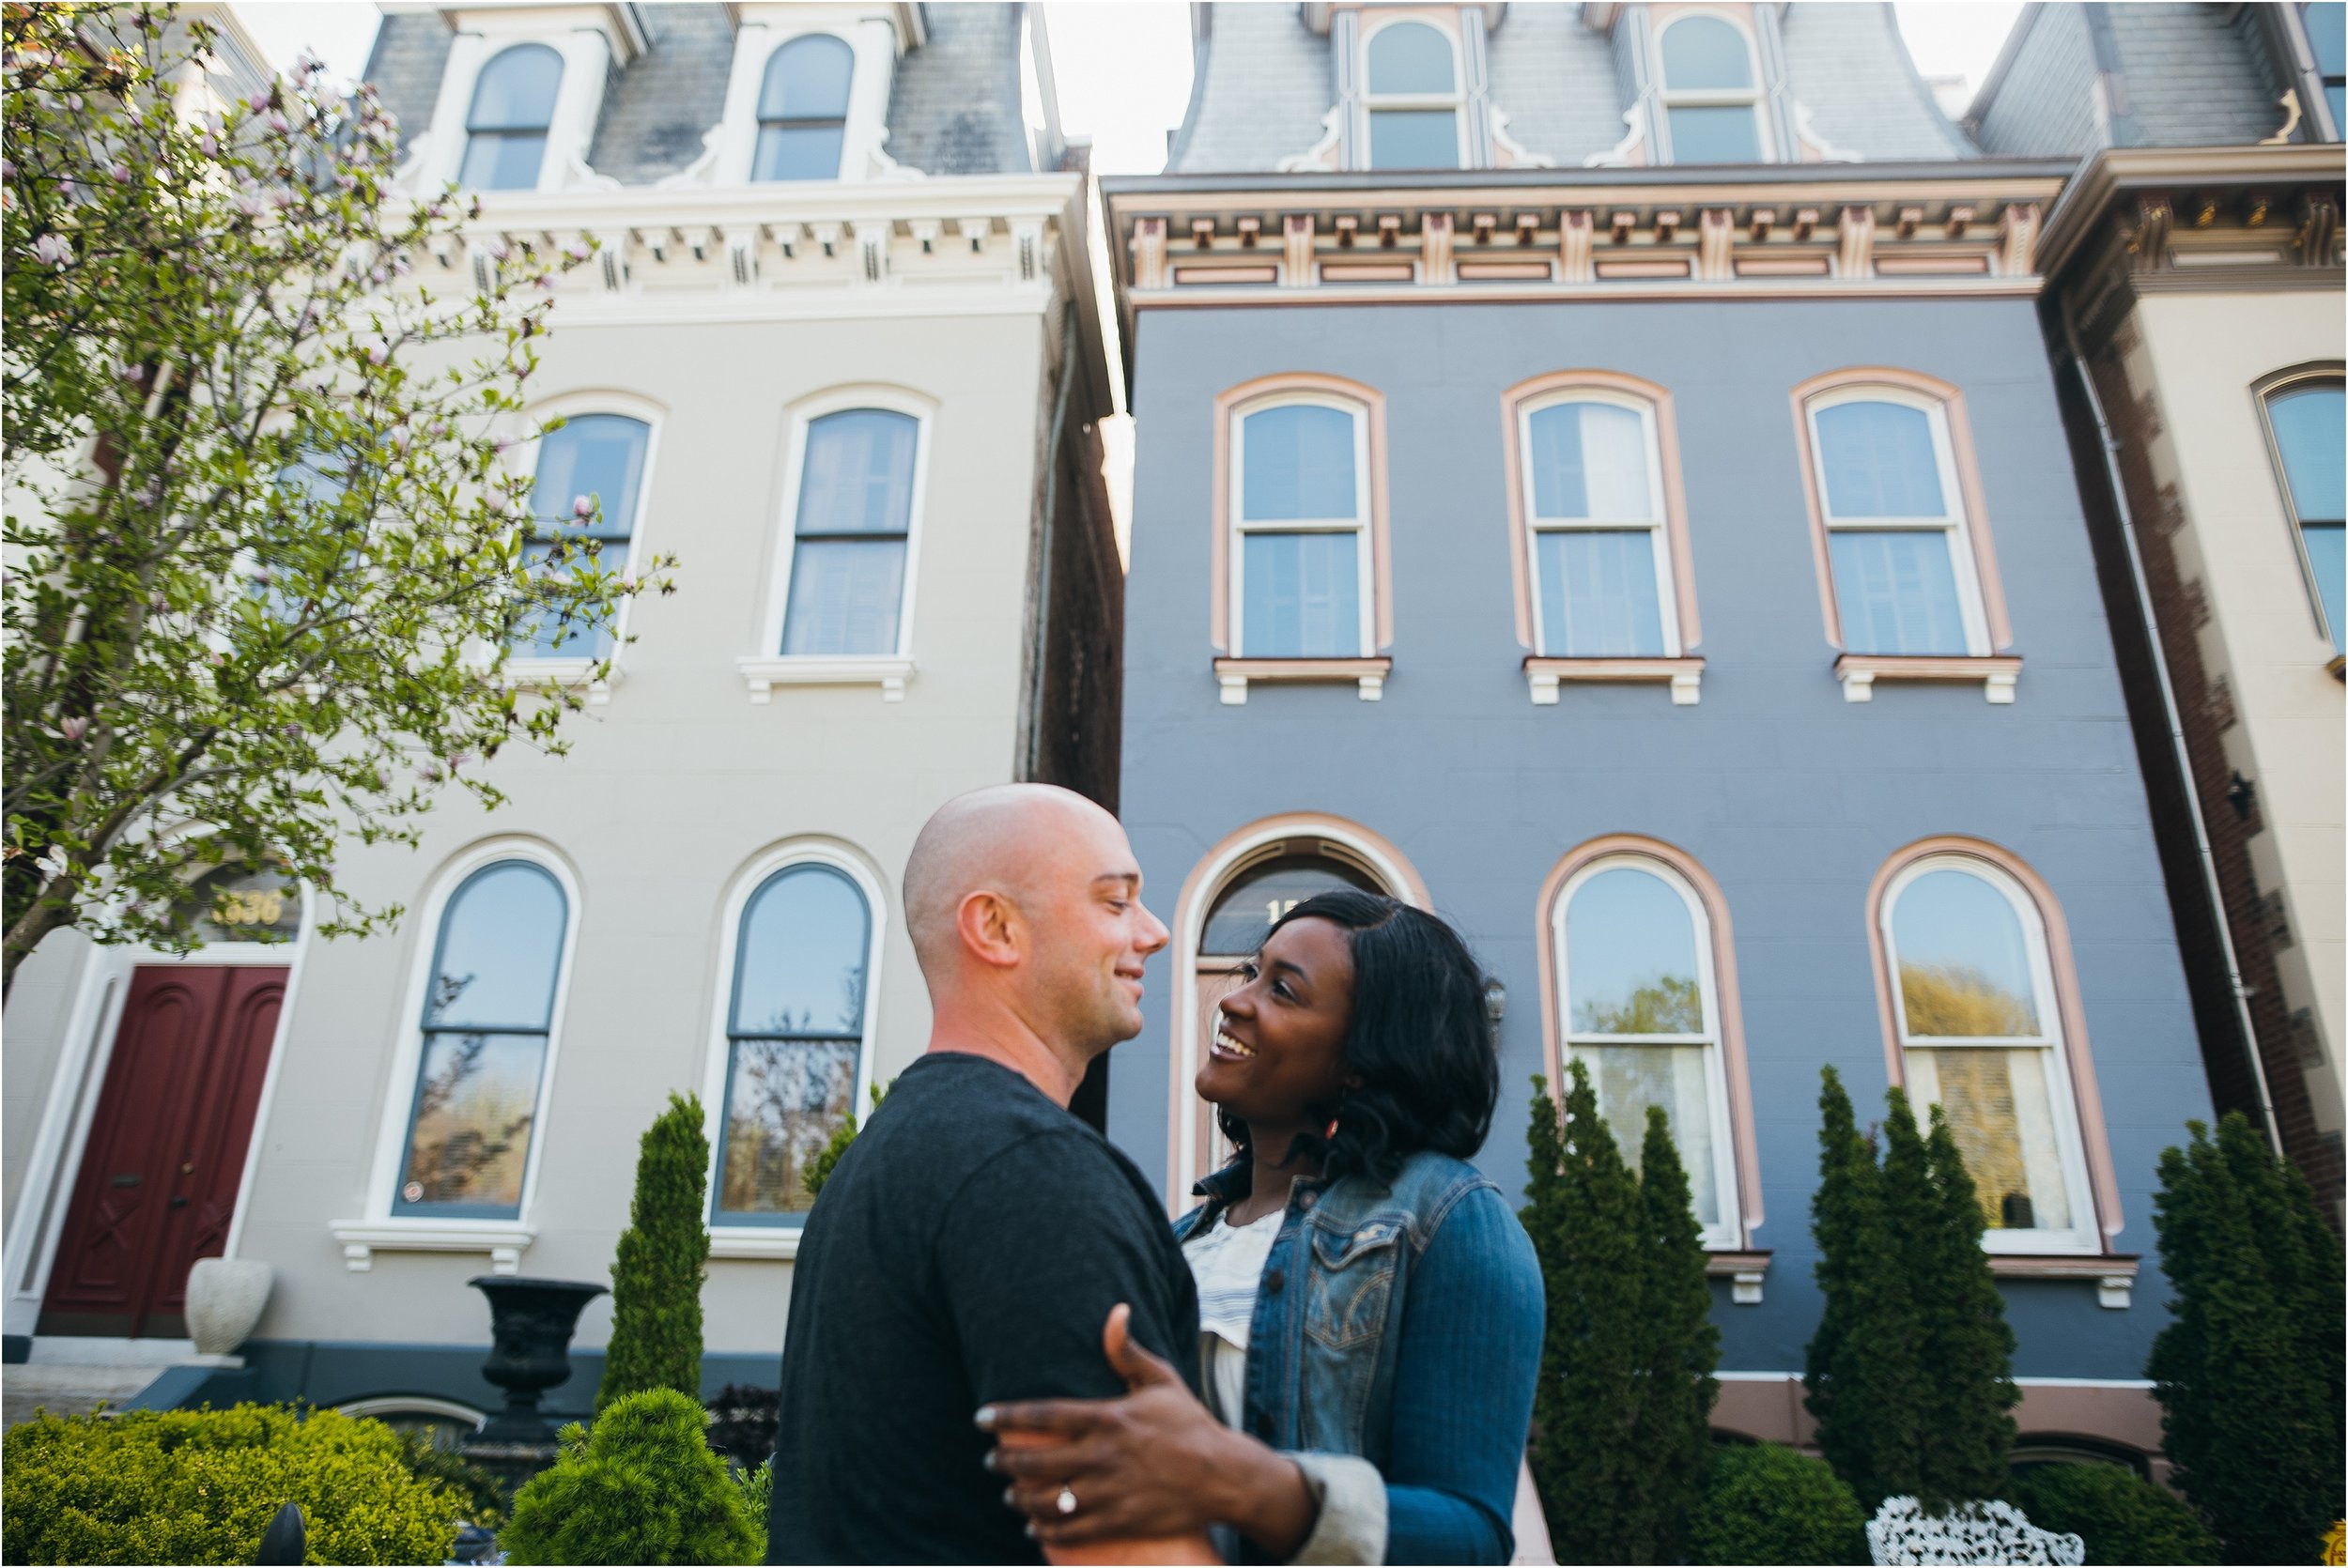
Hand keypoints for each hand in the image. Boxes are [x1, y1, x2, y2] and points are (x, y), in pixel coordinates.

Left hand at [976, 1304, 1310, 1553]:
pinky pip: (1070, 1530)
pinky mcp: (1118, 1521)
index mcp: (1108, 1418)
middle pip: (1034, 1462)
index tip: (981, 1417)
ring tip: (1010, 1493)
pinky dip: (1045, 1529)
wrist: (1223, 1475)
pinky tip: (1034, 1523)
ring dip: (1020, 1498)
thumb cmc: (1189, 1424)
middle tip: (990, 1460)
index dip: (1006, 1416)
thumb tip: (1115, 1310)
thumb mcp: (1161, 1381)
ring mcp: (1109, 1492)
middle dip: (1004, 1462)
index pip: (1043, 1416)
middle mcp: (1102, 1456)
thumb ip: (1128, 1351)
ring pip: (1047, 1500)